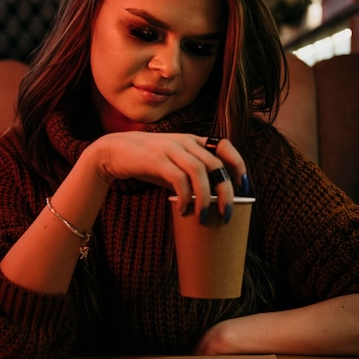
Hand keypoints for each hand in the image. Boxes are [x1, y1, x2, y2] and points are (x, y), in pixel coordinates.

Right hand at [86, 132, 246, 219]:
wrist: (113, 151)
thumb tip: (209, 201)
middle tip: (227, 213)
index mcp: (192, 141)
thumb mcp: (173, 163)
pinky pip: (178, 178)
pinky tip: (183, 210)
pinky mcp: (156, 159)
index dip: (239, 165)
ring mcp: (171, 149)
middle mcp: (185, 142)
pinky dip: (184, 196)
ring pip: (200, 171)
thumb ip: (189, 176)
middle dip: (226, 191)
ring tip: (204, 217)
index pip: (225, 147)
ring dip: (206, 197)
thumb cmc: (146, 161)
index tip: (245, 186)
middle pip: (216, 165)